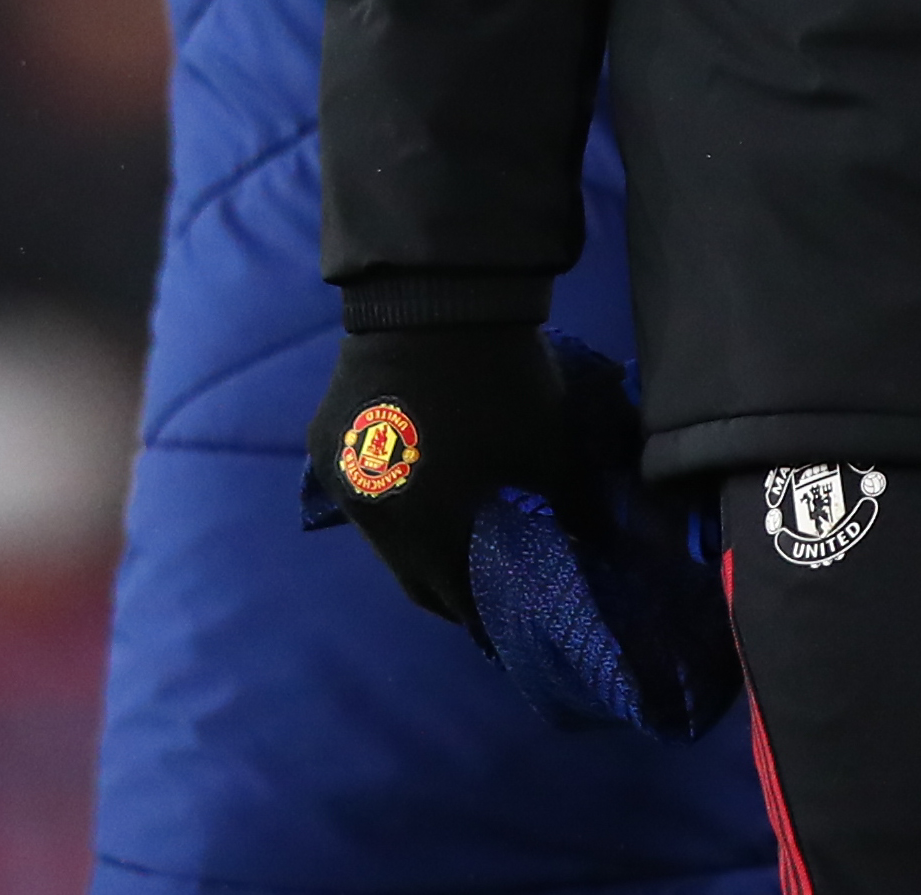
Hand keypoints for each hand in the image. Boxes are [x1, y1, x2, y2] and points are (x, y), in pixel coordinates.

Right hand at [306, 323, 571, 642]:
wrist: (435, 296)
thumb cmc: (499, 382)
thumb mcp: (550, 450)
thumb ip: (575, 510)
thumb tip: (597, 546)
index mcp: (421, 531)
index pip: (456, 600)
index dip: (487, 617)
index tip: (514, 624)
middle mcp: (369, 519)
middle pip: (412, 577)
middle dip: (451, 591)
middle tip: (489, 591)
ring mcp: (340, 482)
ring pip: (382, 539)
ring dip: (417, 548)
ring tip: (456, 542)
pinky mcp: (323, 446)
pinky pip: (363, 496)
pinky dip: (393, 505)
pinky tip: (421, 492)